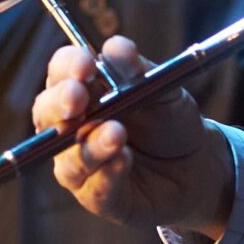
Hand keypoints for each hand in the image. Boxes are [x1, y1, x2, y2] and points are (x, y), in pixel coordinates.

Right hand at [39, 38, 233, 237]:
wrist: (196, 165)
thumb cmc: (169, 121)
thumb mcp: (161, 88)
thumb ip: (138, 69)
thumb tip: (115, 46)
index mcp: (83, 91)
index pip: (61, 72)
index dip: (67, 66)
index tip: (86, 64)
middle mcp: (71, 128)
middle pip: (47, 113)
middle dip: (60, 103)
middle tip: (79, 97)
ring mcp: (80, 164)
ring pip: (68, 157)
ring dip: (90, 144)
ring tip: (116, 132)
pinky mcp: (98, 197)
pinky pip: (94, 190)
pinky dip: (107, 174)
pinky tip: (124, 160)